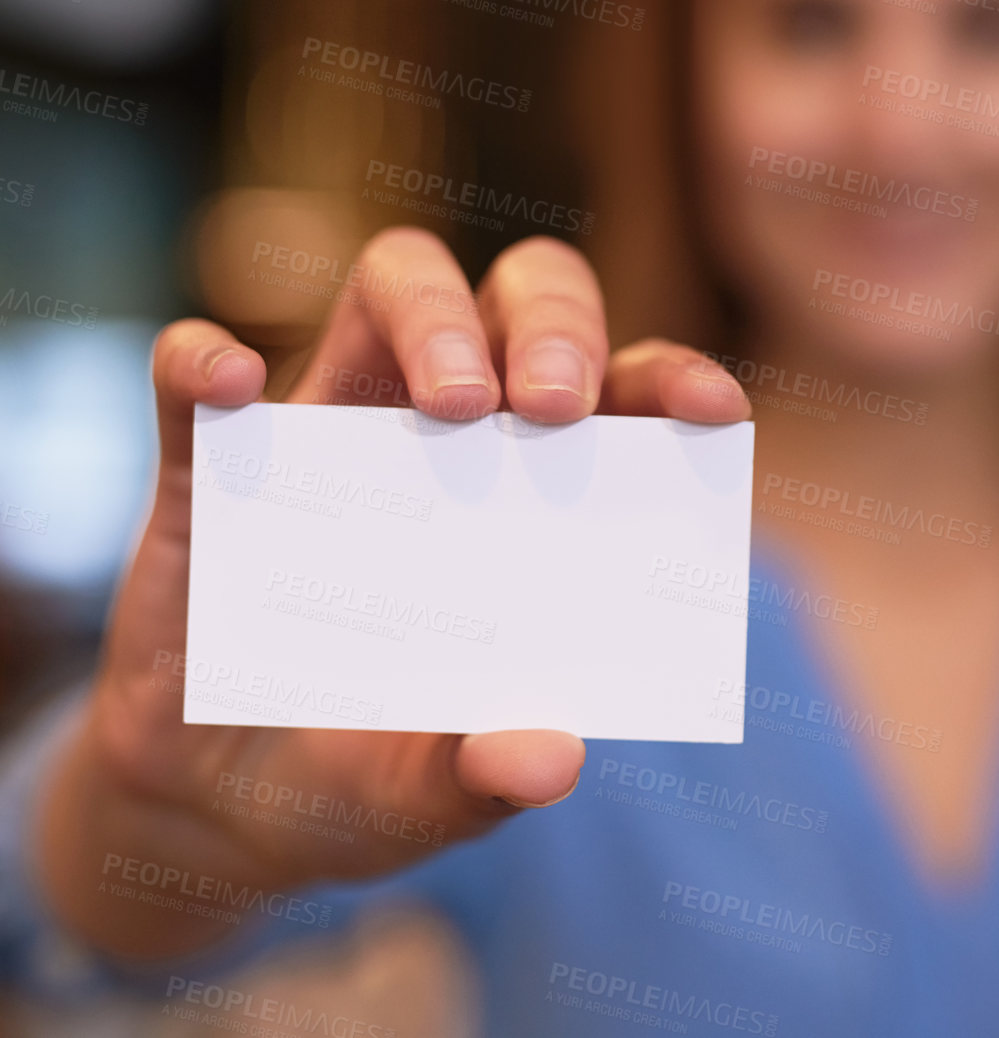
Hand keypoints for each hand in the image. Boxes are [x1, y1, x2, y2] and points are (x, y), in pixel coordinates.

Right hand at [38, 230, 749, 957]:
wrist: (215, 805)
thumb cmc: (363, 770)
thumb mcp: (428, 791)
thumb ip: (485, 779)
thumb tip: (552, 760)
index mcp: (535, 489)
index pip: (622, 387)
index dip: (674, 376)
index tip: (713, 410)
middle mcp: (446, 430)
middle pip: (522, 298)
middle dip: (553, 326)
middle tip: (550, 411)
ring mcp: (329, 428)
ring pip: (394, 283)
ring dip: (429, 313)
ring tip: (447, 407)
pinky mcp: (211, 459)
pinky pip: (195, 374)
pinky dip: (205, 362)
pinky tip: (228, 386)